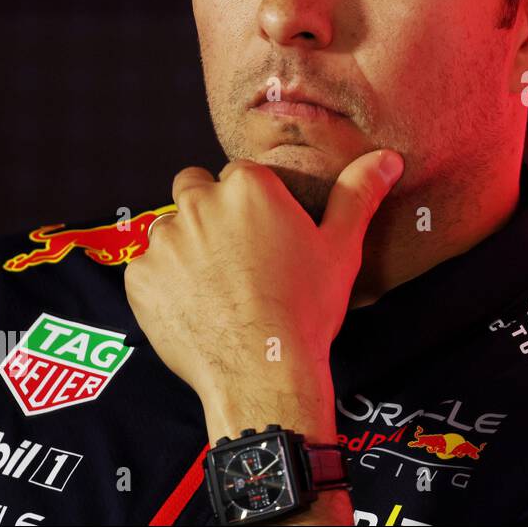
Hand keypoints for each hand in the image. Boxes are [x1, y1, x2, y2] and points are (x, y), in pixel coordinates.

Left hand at [124, 149, 403, 445]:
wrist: (264, 369)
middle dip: (210, 210)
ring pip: (169, 227)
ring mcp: (165, 240)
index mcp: (249, 186)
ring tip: (215, 284)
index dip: (253, 203)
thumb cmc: (307, 306)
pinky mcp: (140, 277)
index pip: (241, 174)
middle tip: (236, 253)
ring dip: (185, 245)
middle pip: (195, 187)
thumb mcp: (341, 247)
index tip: (266, 233)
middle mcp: (200, 203)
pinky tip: (194, 306)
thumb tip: (388, 157)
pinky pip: (147, 268)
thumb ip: (358, 193)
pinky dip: (164, 282)